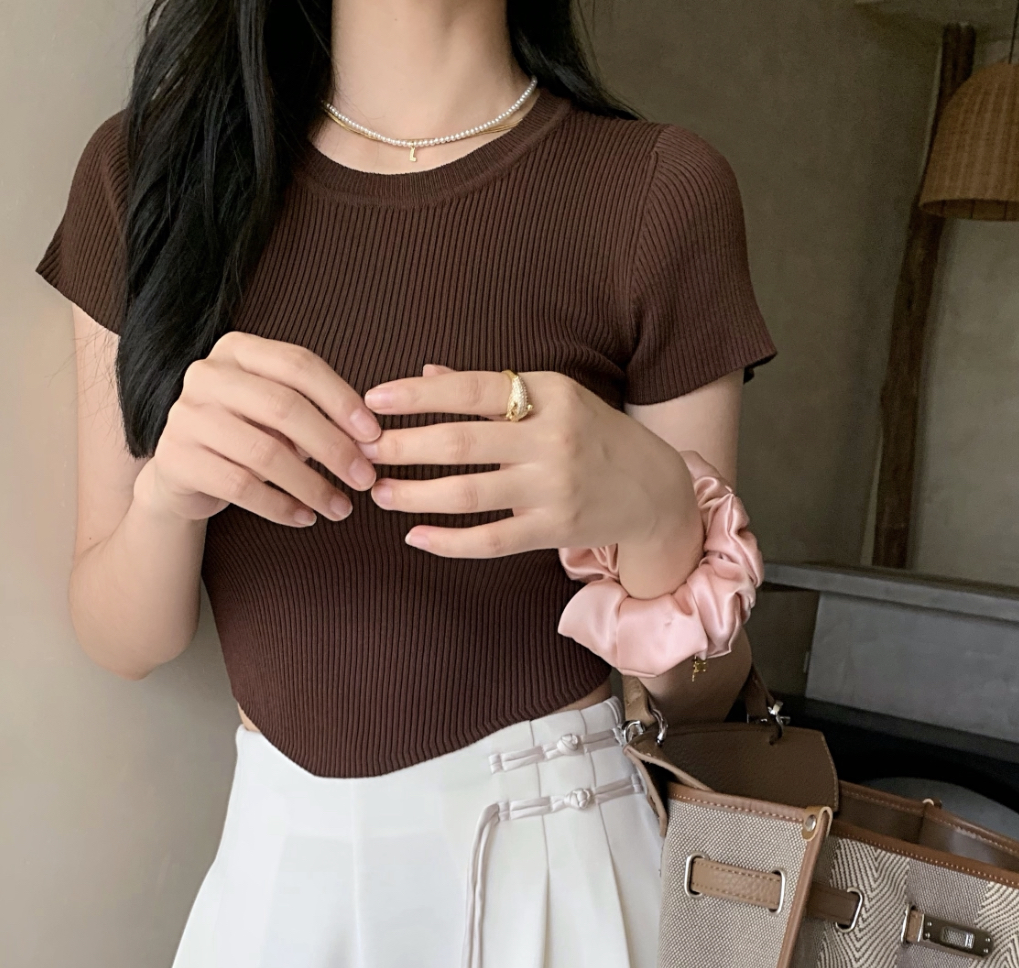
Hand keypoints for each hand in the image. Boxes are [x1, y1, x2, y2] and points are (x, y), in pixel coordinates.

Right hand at [139, 332, 382, 527]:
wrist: (184, 473)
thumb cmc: (245, 436)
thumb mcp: (277, 415)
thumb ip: (315, 415)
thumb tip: (367, 442)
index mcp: (236, 350)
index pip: (298, 364)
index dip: (341, 399)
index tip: (373, 435)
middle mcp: (207, 375)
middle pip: (285, 407)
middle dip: (333, 447)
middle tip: (365, 479)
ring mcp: (186, 416)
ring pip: (265, 453)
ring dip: (312, 486)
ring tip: (341, 508)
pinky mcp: (177, 459)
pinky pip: (242, 487)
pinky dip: (281, 507)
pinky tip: (305, 517)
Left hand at [359, 366, 703, 596]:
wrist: (655, 490)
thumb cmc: (594, 437)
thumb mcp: (554, 398)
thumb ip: (491, 389)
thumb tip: (425, 374)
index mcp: (551, 394)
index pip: (472, 390)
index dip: (417, 395)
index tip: (372, 400)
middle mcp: (553, 438)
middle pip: (462, 442)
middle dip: (404, 447)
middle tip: (364, 451)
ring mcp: (554, 487)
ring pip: (469, 493)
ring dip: (415, 494)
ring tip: (380, 492)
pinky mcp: (555, 529)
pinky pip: (491, 540)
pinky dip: (449, 542)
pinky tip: (416, 537)